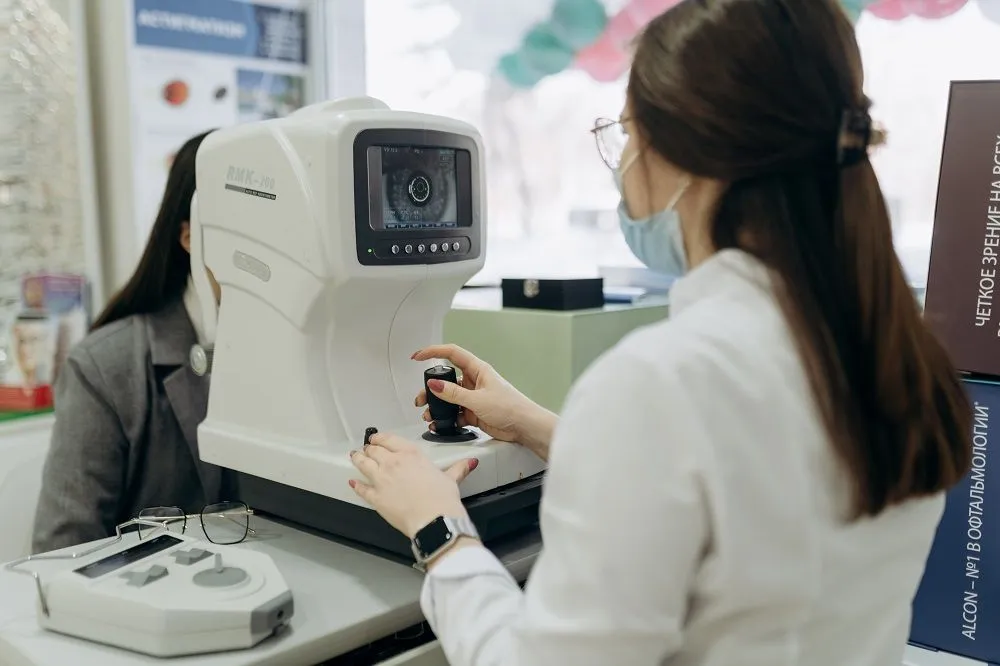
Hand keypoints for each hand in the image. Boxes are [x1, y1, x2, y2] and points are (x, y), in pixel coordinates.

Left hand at [349, 431, 476, 538]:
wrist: (434, 520)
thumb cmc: (442, 500)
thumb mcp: (451, 479)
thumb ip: (458, 468)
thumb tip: (469, 463)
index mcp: (411, 455)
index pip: (389, 439)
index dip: (380, 438)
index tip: (378, 439)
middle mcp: (393, 463)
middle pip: (373, 450)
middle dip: (369, 448)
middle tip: (367, 448)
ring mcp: (381, 479)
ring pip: (363, 463)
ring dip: (358, 459)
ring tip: (355, 457)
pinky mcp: (376, 497)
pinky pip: (361, 488)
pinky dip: (356, 485)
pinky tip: (353, 482)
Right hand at [412, 344, 557, 459]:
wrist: (524, 426)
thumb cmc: (511, 407)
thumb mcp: (477, 399)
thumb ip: (453, 393)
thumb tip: (434, 385)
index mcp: (477, 369)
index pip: (451, 354)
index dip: (433, 352)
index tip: (418, 357)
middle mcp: (474, 381)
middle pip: (446, 379)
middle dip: (431, 389)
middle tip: (421, 398)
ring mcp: (473, 397)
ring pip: (449, 398)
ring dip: (437, 406)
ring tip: (429, 415)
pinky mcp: (474, 412)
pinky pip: (455, 413)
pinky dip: (447, 419)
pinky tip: (441, 424)